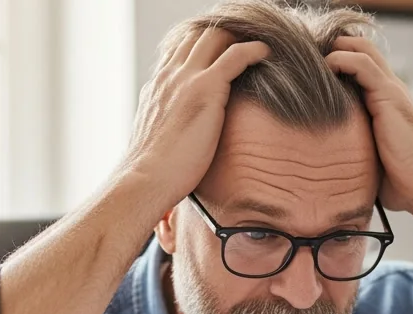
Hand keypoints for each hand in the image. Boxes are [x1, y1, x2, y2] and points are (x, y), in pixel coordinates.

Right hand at [122, 27, 269, 208]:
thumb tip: (184, 133)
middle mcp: (170, 75)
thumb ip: (172, 122)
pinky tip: (265, 52)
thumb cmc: (154, 170)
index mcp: (158, 85)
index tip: (222, 52)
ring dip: (237, 36)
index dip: (203, 45)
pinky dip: (253, 49)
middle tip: (244, 44)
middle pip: (197, 36)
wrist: (146, 179)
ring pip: (215, 37)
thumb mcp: (159, 136)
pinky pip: (235, 56)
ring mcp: (186, 78)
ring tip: (256, 46)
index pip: (181, 49)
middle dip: (221, 35)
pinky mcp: (206, 89)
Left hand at [326, 37, 412, 222]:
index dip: (337, 61)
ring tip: (310, 59)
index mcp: (384, 102)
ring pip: (362, 49)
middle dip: (333, 47)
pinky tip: (325, 67)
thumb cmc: (400, 181)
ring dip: (335, 48)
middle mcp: (389, 90)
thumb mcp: (366, 158)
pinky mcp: (389, 95)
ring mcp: (391, 90)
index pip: (360, 66)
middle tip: (305, 59)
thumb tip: (320, 164)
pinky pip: (362, 64)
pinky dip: (341, 59)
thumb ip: (350, 147)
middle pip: (361, 50)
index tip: (308, 71)